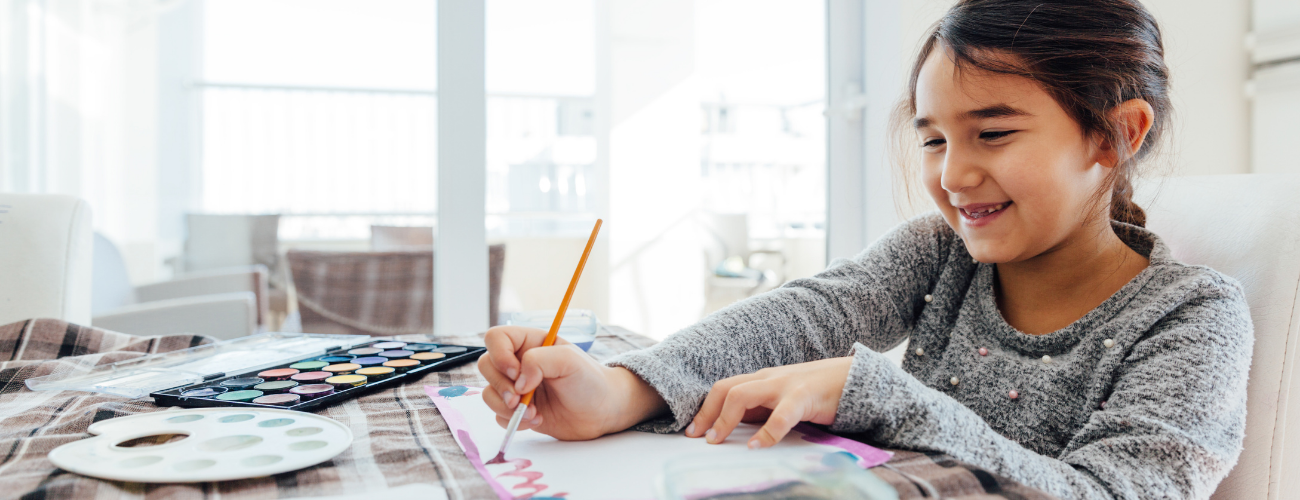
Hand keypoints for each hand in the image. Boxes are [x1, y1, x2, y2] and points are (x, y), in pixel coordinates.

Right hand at [477, 325, 666, 440]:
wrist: (602, 412)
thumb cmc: (590, 380)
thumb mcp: (569, 360)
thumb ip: (539, 361)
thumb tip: (518, 381)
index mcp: (530, 343)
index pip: (496, 338)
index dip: (499, 354)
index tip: (516, 372)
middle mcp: (519, 363)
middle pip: (487, 366)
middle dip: (500, 386)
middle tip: (520, 399)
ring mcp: (517, 388)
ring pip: (489, 393)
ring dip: (506, 407)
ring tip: (534, 413)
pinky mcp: (518, 410)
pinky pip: (498, 415)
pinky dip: (513, 421)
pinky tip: (537, 420)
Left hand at [684, 357, 852, 448]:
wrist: (851, 378)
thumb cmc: (813, 392)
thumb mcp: (781, 399)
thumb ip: (760, 410)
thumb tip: (732, 428)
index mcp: (761, 380)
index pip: (723, 388)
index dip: (704, 408)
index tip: (692, 430)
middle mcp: (768, 379)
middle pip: (726, 388)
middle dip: (707, 413)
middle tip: (697, 437)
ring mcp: (784, 385)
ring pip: (744, 395)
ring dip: (725, 419)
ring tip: (716, 440)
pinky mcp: (804, 397)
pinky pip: (781, 415)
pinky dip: (765, 433)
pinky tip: (755, 446)